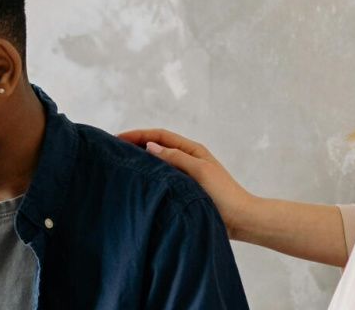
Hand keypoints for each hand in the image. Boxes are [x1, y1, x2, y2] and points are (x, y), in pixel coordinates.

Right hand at [116, 128, 256, 239]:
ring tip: (121, 165)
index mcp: (192, 150)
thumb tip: (149, 146)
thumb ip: (175, 157)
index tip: (117, 138)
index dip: (138, 134)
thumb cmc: (224, 194)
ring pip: (158, 164)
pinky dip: (149, 179)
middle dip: (135, 145)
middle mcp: (187, 160)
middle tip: (113, 149)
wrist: (240, 220)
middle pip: (157, 147)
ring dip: (141, 162)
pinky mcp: (183, 192)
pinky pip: (162, 181)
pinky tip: (138, 186)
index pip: (160, 135)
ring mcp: (185, 176)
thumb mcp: (199, 170)